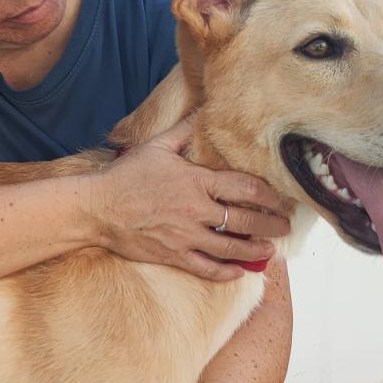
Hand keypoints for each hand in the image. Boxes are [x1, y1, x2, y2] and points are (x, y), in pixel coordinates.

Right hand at [87, 118, 291, 281]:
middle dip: (271, 225)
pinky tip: (239, 272)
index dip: (269, 195)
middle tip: (285, 226)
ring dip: (255, 251)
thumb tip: (204, 110)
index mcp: (196, 181)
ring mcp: (185, 237)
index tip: (281, 199)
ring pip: (231, 248)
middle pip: (246, 220)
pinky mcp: (173, 256)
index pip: (245, 188)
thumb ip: (185, 131)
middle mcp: (196, 211)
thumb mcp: (157, 146)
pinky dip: (226, 272)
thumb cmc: (126, 176)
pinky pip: (207, 268)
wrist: (97, 209)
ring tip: (270, 251)